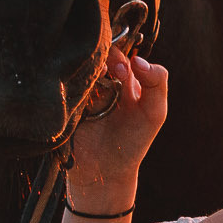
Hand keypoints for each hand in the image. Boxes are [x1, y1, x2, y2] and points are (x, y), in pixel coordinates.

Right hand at [68, 48, 167, 209]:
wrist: (106, 171)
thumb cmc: (134, 141)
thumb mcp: (155, 112)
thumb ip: (157, 82)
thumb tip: (138, 59)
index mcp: (124, 77)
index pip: (120, 51)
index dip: (121, 56)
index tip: (124, 71)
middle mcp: (102, 80)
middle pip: (98, 54)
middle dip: (106, 59)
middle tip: (114, 75)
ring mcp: (83, 90)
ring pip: (81, 66)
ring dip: (89, 70)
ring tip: (99, 85)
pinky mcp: (66, 101)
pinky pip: (64, 84)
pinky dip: (72, 84)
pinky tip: (80, 93)